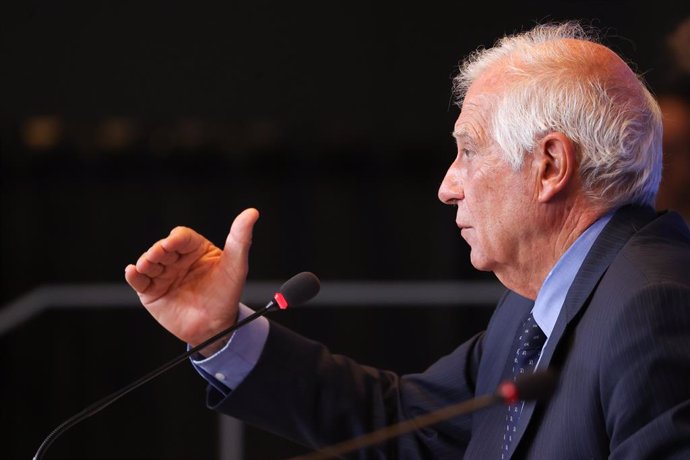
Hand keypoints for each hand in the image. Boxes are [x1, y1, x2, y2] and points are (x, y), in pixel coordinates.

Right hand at [124, 208, 259, 353]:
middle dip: (158, 250)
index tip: (173, 242)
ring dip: (146, 262)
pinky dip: (133, 275)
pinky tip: (133, 271)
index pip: (182, 237)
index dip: (176, 238)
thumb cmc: (227, 294)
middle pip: (162, 248)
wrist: (215, 326)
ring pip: (149, 262)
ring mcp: (163, 275)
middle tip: (158, 255)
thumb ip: (241, 239)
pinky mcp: (151, 291)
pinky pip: (139, 281)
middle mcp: (177, 259)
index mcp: (196, 249)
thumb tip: (252, 213)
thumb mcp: (236, 265)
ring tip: (147, 265)